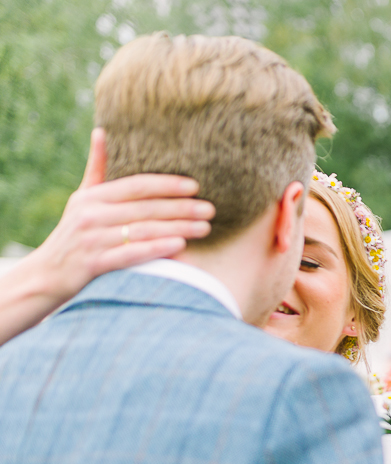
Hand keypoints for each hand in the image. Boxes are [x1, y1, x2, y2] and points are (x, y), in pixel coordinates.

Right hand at [26, 128, 213, 299]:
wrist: (47, 274)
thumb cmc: (73, 233)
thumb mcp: (81, 198)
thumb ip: (97, 169)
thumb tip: (101, 131)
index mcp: (92, 197)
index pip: (136, 186)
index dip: (166, 185)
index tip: (195, 186)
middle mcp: (91, 215)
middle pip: (145, 209)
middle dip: (181, 208)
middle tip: (211, 210)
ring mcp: (92, 240)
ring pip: (143, 231)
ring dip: (177, 229)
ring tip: (205, 228)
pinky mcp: (94, 264)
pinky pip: (131, 254)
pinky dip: (156, 249)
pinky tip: (180, 246)